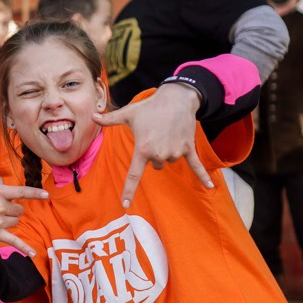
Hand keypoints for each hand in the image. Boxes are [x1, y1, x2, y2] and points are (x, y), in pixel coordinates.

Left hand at [93, 83, 212, 206]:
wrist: (176, 99)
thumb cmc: (149, 107)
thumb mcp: (127, 113)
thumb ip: (109, 119)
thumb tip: (93, 116)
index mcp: (143, 149)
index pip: (134, 175)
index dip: (129, 190)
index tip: (125, 204)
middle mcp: (159, 154)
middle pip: (155, 165)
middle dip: (155, 154)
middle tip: (155, 134)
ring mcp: (175, 152)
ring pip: (169, 161)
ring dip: (167, 151)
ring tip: (166, 133)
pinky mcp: (188, 149)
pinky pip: (196, 166)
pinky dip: (203, 176)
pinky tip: (210, 186)